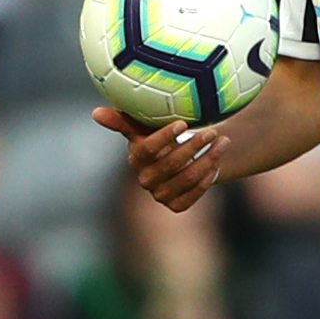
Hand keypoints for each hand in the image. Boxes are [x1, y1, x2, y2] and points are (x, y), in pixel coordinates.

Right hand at [95, 107, 224, 212]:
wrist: (182, 159)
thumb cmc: (161, 137)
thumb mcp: (143, 126)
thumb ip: (122, 120)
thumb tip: (95, 113)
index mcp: (136, 159)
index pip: (147, 149)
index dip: (164, 137)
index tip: (183, 123)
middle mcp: (145, 180)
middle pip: (171, 164)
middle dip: (194, 146)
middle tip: (212, 131)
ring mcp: (160, 194)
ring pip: (187, 178)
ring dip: (208, 159)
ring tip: (223, 142)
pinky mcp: (176, 205)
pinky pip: (195, 193)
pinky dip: (208, 177)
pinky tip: (217, 162)